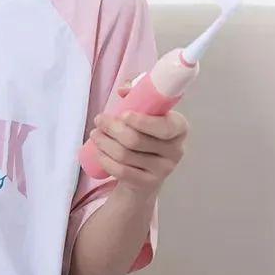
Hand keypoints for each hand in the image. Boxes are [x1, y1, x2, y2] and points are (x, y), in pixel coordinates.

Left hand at [87, 78, 188, 196]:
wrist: (148, 169)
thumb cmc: (146, 132)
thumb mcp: (147, 111)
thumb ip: (138, 93)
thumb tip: (124, 90)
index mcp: (179, 128)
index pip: (165, 127)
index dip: (143, 121)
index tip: (123, 114)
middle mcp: (176, 151)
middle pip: (137, 140)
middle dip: (112, 128)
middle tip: (99, 120)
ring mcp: (163, 170)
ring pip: (125, 155)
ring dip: (104, 142)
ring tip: (95, 133)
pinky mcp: (148, 184)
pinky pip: (121, 172)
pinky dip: (106, 160)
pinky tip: (99, 151)